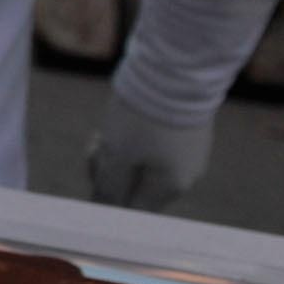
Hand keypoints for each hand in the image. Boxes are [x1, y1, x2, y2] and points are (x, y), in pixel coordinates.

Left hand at [85, 89, 213, 212]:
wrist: (177, 70)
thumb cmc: (144, 117)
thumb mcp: (118, 154)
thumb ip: (110, 187)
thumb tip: (101, 212)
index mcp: (169, 188)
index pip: (132, 211)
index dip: (106, 196)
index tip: (94, 168)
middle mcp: (185, 177)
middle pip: (137, 188)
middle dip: (110, 170)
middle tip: (96, 144)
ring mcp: (189, 155)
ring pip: (144, 165)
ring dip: (120, 153)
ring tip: (108, 129)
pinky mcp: (188, 133)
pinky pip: (156, 148)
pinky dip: (136, 140)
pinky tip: (125, 120)